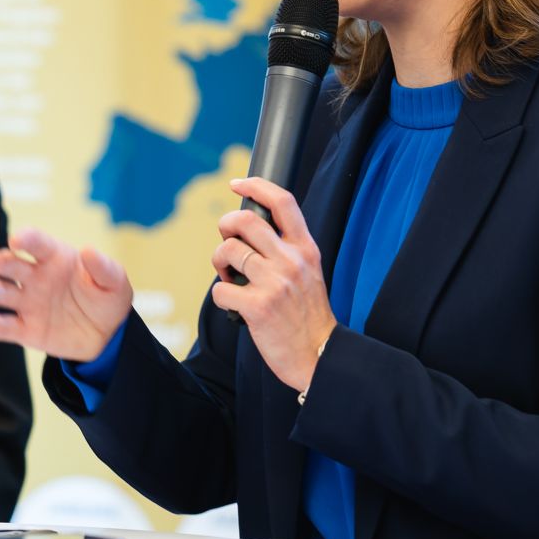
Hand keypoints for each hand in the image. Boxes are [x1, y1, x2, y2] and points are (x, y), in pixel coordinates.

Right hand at [0, 228, 133, 360]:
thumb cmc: (106, 298)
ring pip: (3, 294)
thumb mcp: (114, 282)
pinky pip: (7, 328)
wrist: (106, 335)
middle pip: (11, 265)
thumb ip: (103, 267)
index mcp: (55, 258)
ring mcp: (29, 303)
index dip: (27, 239)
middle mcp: (36, 278)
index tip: (17, 239)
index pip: (38, 245)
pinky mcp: (27, 330)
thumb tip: (88, 250)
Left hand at [211, 177, 338, 392]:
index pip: (283, 202)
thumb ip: (286, 250)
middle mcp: (291, 260)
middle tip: (227, 242)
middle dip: (225, 227)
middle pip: (244, 221)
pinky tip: (234, 305)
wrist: (319, 355)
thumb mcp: (309, 272)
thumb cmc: (308, 315)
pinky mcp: (257, 307)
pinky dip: (221, 296)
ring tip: (231, 279)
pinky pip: (220, 289)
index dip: (256, 185)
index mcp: (305, 249)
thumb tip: (248, 231)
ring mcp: (274, 283)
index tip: (237, 183)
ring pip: (228, 252)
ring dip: (220, 264)